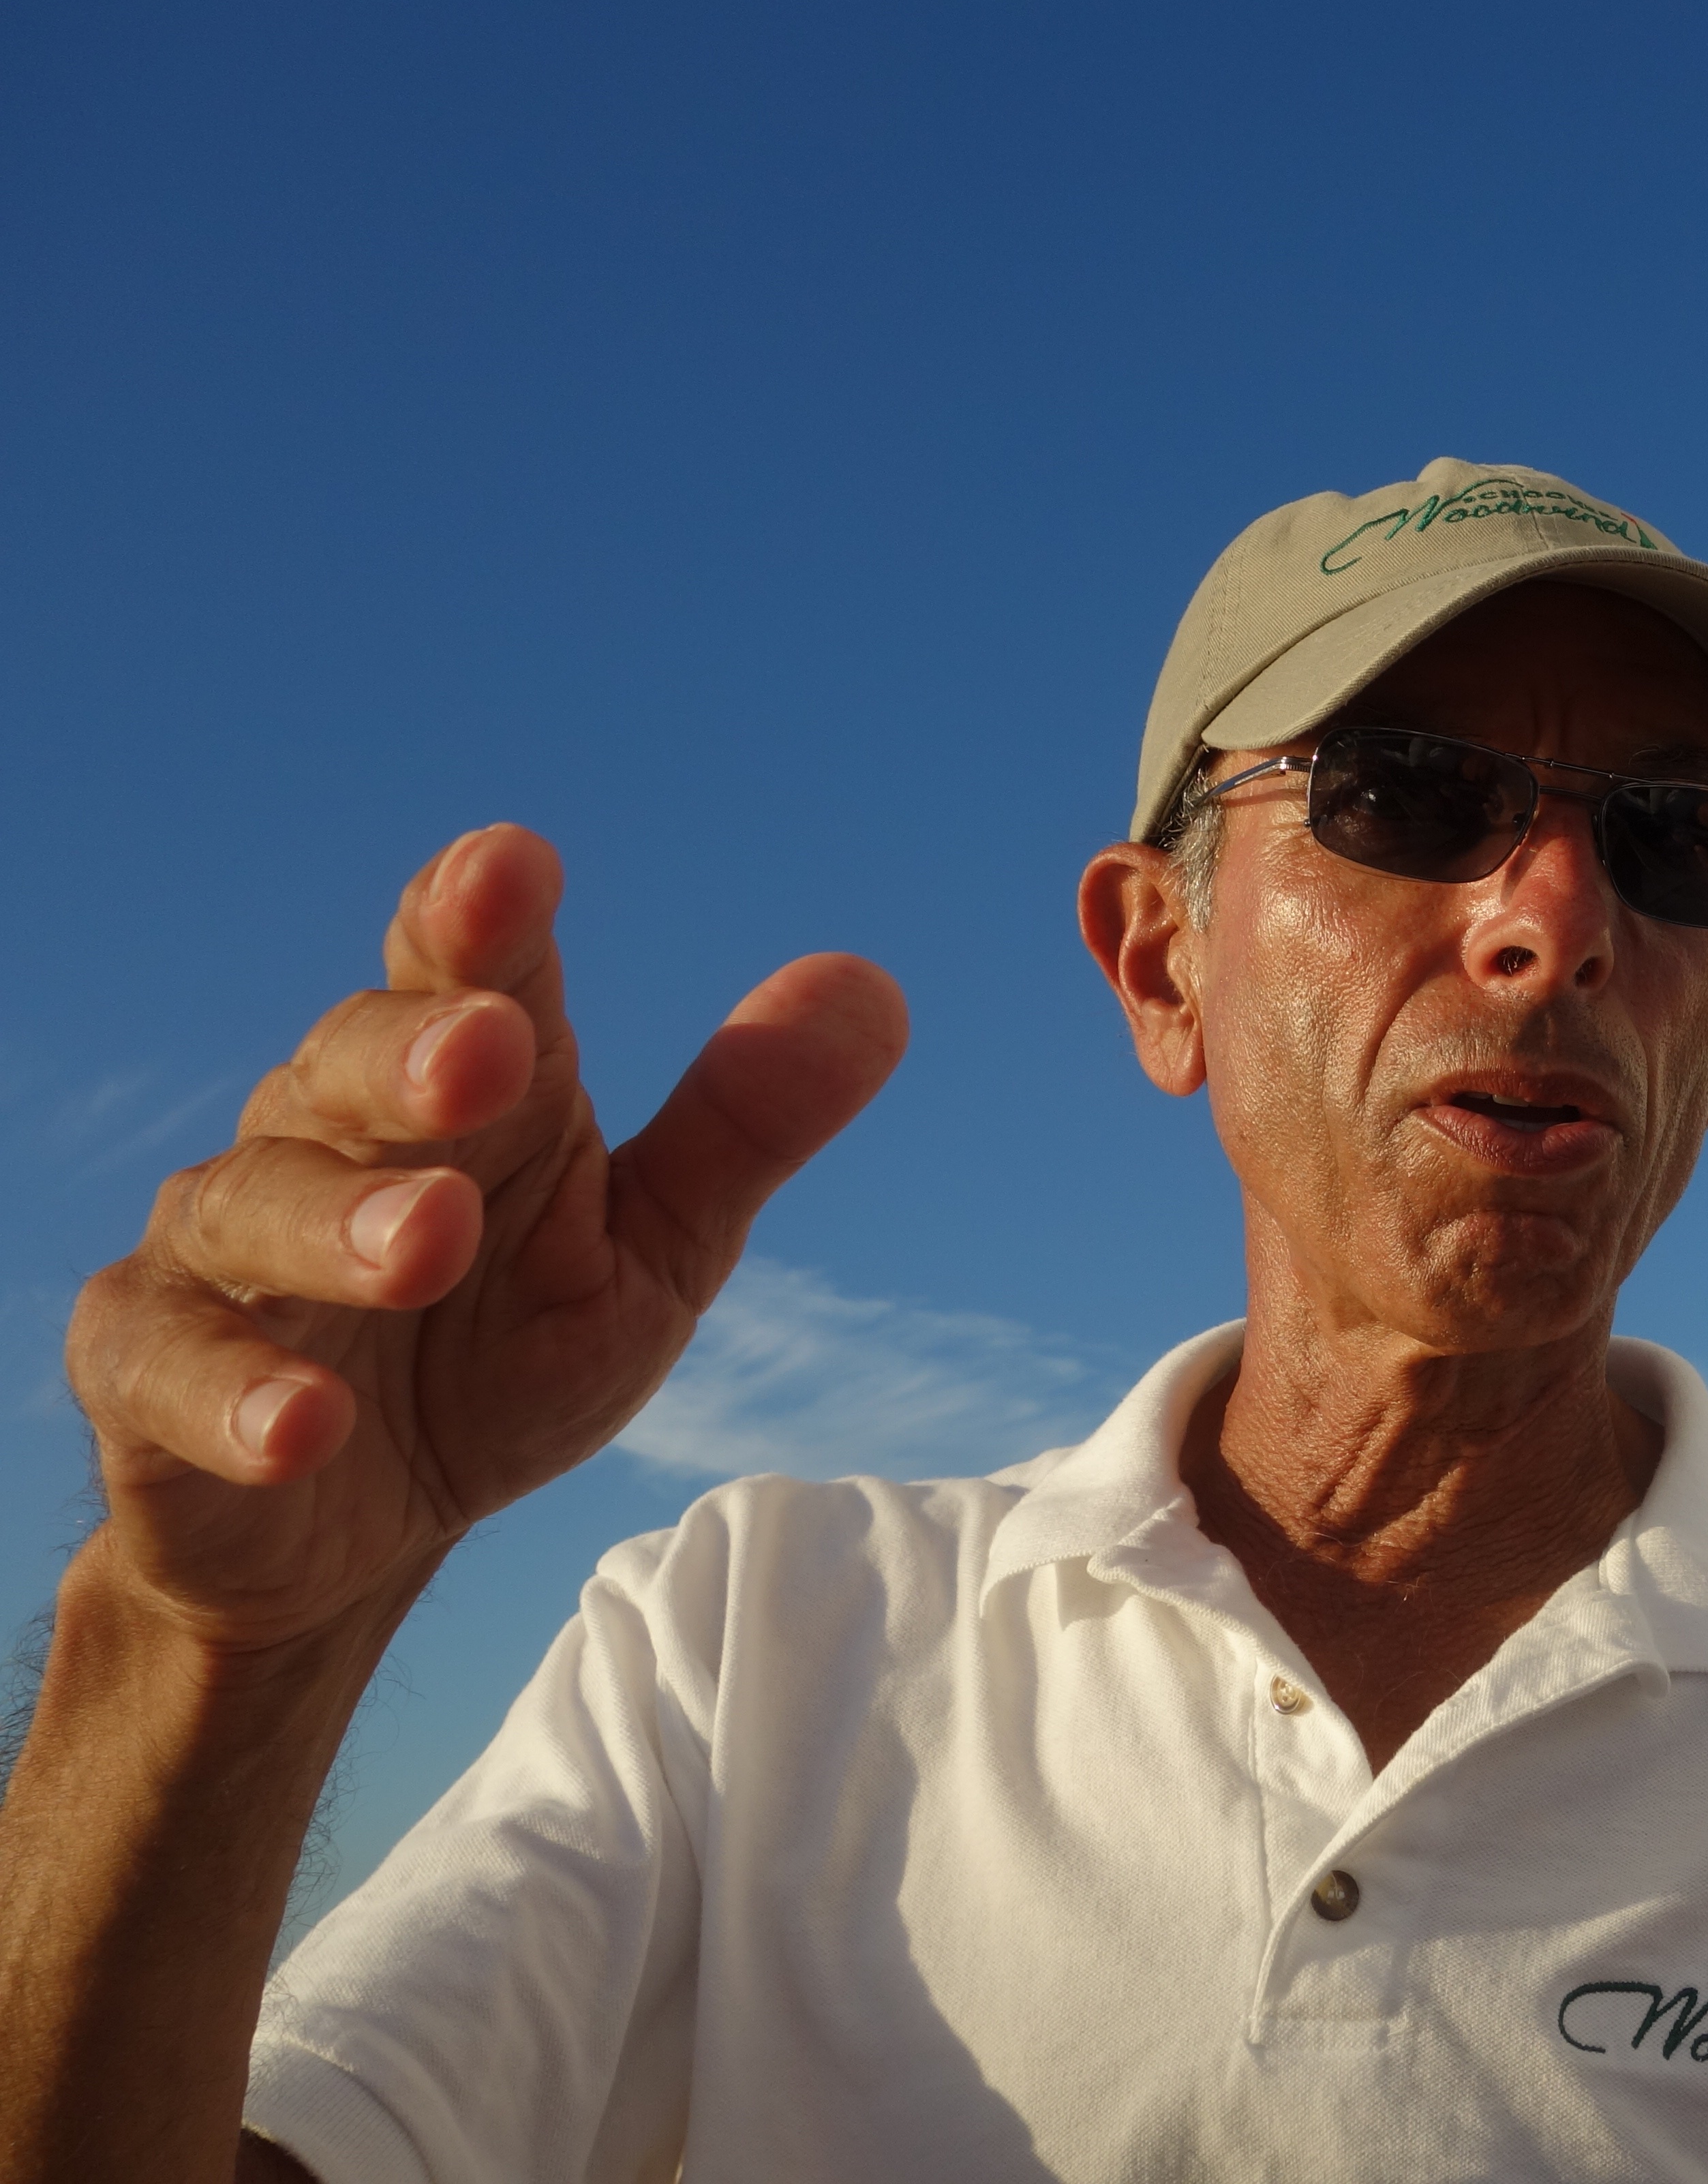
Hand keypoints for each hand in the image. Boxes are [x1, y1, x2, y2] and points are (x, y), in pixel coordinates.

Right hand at [63, 826, 905, 1657]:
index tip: (515, 863)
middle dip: (415, 1054)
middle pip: (350, 1065)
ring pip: (253, 1206)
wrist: (354, 1530)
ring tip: (426, 1241)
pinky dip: (234, 1393)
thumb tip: (874, 985)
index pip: (464, 972)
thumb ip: (742, 1125)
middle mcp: (325, 1139)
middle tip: (489, 1050)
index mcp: (461, 1093)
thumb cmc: (503, 1354)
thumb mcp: (654, 1250)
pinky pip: (167, 1368)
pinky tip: (305, 1425)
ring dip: (340, 1222)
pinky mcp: (146, 1374)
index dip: (478, 916)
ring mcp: (222, 1253)